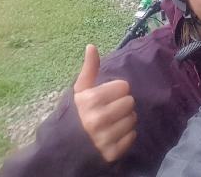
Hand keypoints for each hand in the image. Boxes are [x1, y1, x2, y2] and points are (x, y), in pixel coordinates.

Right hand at [73, 44, 137, 161]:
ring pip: (133, 119)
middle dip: (121, 105)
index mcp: (90, 100)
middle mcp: (98, 119)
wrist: (67, 147)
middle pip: (130, 102)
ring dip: (125, 120)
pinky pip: (132, 137)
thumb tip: (91, 46)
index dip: (116, 90)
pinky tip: (113, 135)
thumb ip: (89, 69)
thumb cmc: (77, 113)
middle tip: (109, 110)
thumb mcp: (81, 90)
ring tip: (111, 123)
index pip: (124, 86)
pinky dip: (126, 136)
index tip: (105, 97)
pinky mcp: (112, 153)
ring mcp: (105, 138)